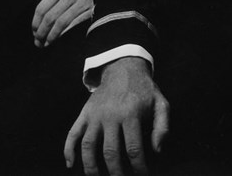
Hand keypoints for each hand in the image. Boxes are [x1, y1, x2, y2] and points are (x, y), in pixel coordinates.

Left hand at [31, 0, 94, 46]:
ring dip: (51, 36)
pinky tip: (57, 40)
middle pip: (50, 17)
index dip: (35, 23)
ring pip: (60, 23)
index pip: (42, 8)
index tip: (34, 31)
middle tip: (38, 41)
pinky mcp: (89, 12)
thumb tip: (38, 24)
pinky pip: (72, 26)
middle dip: (41, 32)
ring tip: (46, 43)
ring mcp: (81, 3)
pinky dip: (63, 35)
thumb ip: (52, 2)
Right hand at [64, 56, 168, 175]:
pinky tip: (70, 164)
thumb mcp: (160, 103)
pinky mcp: (85, 112)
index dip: (139, 168)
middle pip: (111, 152)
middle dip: (116, 173)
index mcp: (131, 114)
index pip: (134, 149)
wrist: (123, 66)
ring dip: (91, 167)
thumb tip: (157, 150)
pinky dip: (68, 149)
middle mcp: (111, 115)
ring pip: (89, 145)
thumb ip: (162, 127)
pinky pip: (73, 132)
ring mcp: (95, 114)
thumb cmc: (144, 89)